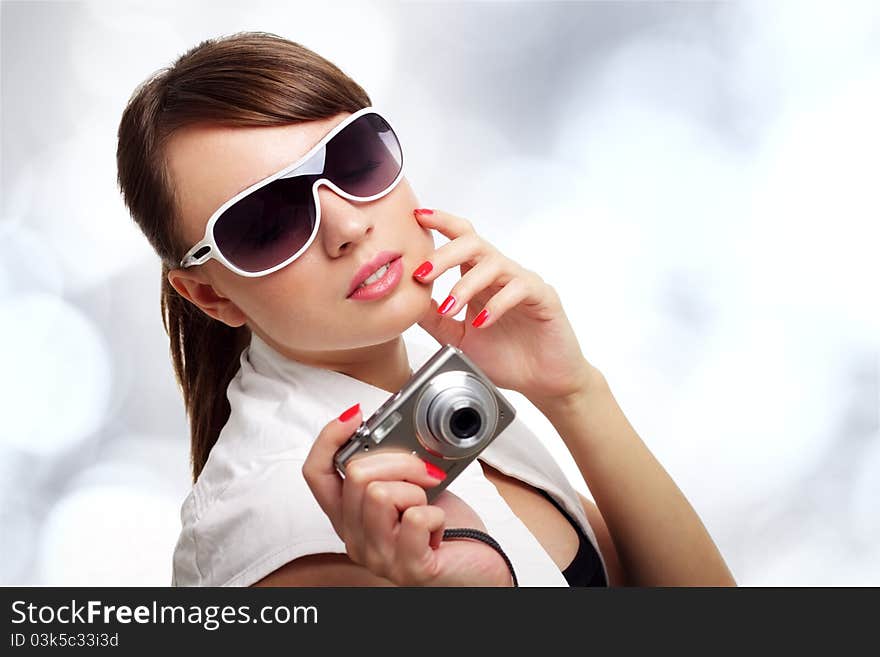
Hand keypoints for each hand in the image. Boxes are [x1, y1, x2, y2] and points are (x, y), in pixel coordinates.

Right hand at [302, 404, 514, 585]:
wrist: (477, 569)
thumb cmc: (446, 529)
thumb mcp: (409, 489)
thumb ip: (391, 469)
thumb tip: (391, 432)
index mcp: (349, 516)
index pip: (315, 472)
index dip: (329, 438)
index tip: (356, 416)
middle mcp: (355, 538)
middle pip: (356, 475)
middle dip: (398, 461)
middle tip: (423, 474)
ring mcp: (379, 558)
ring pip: (380, 494)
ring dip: (415, 491)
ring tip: (427, 506)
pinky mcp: (409, 568)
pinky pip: (415, 519)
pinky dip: (436, 514)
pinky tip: (439, 527)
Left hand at [412, 208, 598, 404]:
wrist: (541, 382)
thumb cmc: (506, 357)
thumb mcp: (457, 338)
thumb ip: (433, 318)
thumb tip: (406, 300)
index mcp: (479, 278)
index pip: (460, 238)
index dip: (440, 223)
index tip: (417, 217)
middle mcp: (500, 274)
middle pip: (472, 243)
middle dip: (443, 254)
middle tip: (422, 273)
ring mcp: (522, 283)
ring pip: (493, 264)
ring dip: (465, 285)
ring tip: (450, 308)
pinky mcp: (543, 297)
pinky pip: (519, 288)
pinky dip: (497, 304)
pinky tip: (481, 322)